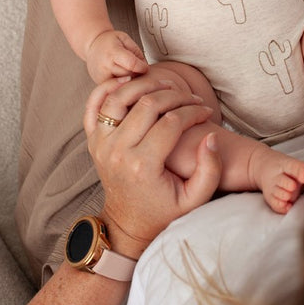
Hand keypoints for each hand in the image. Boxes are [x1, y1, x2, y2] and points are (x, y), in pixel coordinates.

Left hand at [84, 72, 221, 257]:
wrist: (128, 223)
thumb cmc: (164, 209)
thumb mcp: (195, 198)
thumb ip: (210, 170)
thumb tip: (210, 137)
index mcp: (142, 166)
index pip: (172, 122)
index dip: (194, 111)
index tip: (206, 111)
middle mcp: (117, 152)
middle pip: (147, 104)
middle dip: (176, 95)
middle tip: (192, 98)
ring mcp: (101, 144)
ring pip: (119, 97)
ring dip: (144, 84)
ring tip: (166, 84)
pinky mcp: (93, 140)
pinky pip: (94, 105)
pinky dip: (109, 88)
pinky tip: (130, 81)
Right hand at [86, 29, 147, 82]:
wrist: (92, 46)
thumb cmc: (109, 42)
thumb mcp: (125, 39)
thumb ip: (136, 52)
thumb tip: (144, 68)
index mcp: (112, 52)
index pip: (131, 64)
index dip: (142, 66)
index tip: (146, 67)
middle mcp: (105, 66)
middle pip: (128, 75)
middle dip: (136, 73)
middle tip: (138, 69)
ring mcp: (101, 77)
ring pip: (123, 84)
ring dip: (130, 79)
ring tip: (130, 72)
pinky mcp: (100, 85)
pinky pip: (116, 88)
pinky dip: (122, 84)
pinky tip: (123, 77)